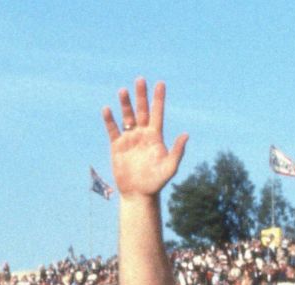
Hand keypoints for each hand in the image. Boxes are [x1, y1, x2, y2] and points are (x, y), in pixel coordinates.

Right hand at [103, 78, 187, 198]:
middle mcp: (142, 134)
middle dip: (141, 95)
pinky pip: (113, 130)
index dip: (158, 99)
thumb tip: (186, 134)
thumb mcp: (170, 168)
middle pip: (141, 110)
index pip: (157, 113)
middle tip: (140, 79)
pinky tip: (108, 109)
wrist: (139, 194)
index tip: (160, 83)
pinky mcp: (117, 146)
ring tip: (123, 91)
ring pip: (127, 116)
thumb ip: (177, 151)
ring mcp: (129, 139)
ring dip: (125, 104)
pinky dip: (110, 120)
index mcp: (155, 137)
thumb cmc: (156, 182)